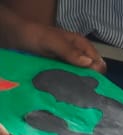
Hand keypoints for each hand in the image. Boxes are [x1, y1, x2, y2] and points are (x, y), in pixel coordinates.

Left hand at [0, 15, 104, 134]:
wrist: (13, 36)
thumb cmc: (34, 35)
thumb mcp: (52, 42)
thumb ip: (70, 52)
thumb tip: (90, 64)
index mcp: (81, 46)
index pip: (97, 63)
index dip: (97, 75)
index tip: (91, 89)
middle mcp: (76, 55)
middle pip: (89, 72)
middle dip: (87, 83)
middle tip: (80, 97)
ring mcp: (65, 63)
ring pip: (77, 77)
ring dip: (75, 86)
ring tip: (71, 99)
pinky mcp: (55, 70)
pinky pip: (64, 79)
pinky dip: (64, 86)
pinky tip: (60, 95)